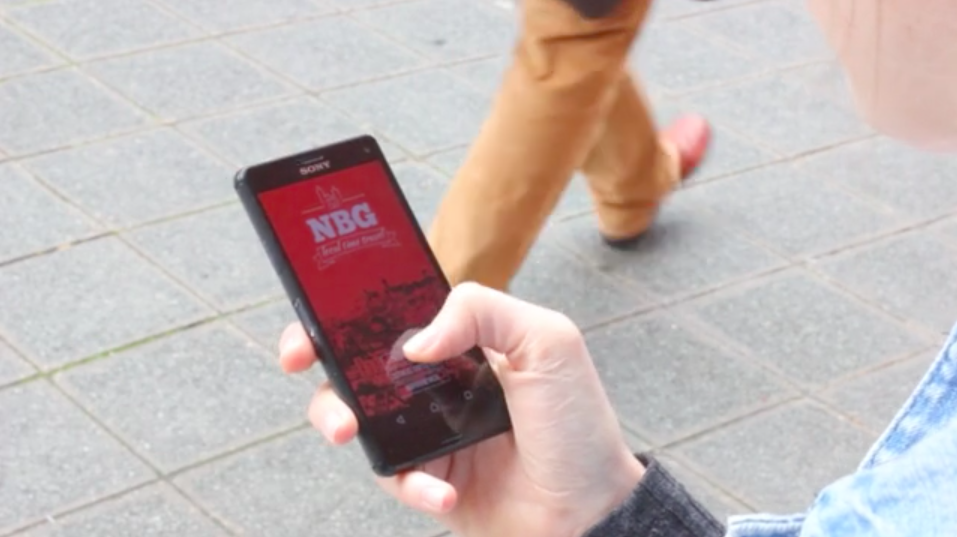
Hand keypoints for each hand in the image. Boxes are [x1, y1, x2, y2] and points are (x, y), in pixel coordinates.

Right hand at [279, 283, 644, 536]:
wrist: (591, 512)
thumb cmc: (577, 424)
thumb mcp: (547, 341)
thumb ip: (482, 310)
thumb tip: (416, 340)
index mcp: (464, 340)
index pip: (396, 310)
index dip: (351, 304)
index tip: (318, 305)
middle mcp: (439, 382)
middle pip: (357, 359)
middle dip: (317, 354)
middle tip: (300, 360)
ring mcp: (429, 430)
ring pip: (355, 414)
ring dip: (339, 416)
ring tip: (351, 431)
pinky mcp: (426, 477)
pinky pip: (391, 475)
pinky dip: (411, 485)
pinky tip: (444, 492)